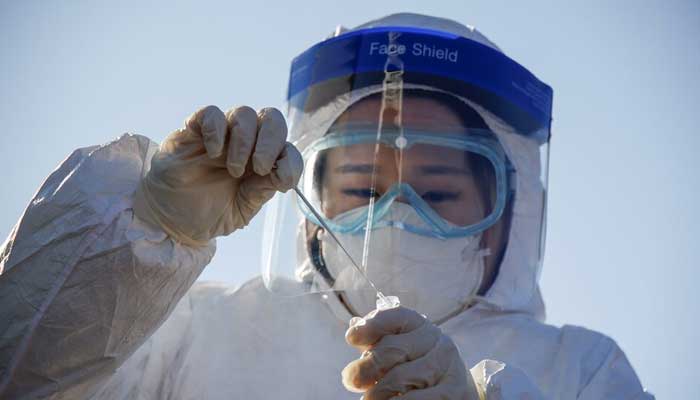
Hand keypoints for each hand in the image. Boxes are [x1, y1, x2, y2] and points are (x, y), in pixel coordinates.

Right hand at [134, 105, 301, 245]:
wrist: (171, 220)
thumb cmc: (209, 213)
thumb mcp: (241, 210)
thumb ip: (261, 192)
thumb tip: (283, 175)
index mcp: (262, 162)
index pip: (287, 148)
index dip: (290, 160)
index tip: (280, 181)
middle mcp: (246, 143)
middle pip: (271, 119)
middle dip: (271, 141)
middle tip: (258, 167)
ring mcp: (221, 135)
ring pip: (243, 113)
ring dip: (244, 140)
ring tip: (233, 169)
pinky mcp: (193, 130)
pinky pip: (210, 113)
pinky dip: (216, 130)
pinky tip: (213, 153)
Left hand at [342, 306, 480, 399]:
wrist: (455, 390)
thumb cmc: (416, 367)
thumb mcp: (398, 348)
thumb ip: (377, 340)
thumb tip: (354, 327)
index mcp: (420, 325)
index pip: (395, 316)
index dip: (370, 325)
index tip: (352, 337)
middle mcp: (437, 341)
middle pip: (392, 350)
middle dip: (365, 367)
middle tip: (351, 381)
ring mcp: (447, 366)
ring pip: (399, 378)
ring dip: (377, 392)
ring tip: (369, 399)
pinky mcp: (453, 392)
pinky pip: (415, 399)